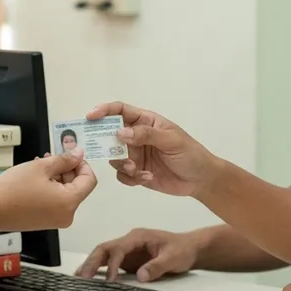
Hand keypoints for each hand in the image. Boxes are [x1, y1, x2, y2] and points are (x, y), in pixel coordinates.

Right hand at [0, 150, 96, 231]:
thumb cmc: (15, 187)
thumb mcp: (41, 167)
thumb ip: (65, 160)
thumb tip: (80, 154)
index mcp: (70, 202)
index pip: (89, 180)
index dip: (82, 164)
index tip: (68, 154)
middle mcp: (68, 215)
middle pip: (77, 187)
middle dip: (67, 169)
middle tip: (50, 156)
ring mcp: (56, 221)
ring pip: (65, 193)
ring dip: (56, 177)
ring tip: (39, 164)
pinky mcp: (45, 222)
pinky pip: (55, 202)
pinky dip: (50, 188)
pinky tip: (35, 177)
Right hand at [74, 228, 199, 281]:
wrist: (190, 248)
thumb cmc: (182, 250)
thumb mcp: (173, 258)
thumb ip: (157, 266)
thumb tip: (140, 276)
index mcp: (138, 237)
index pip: (119, 248)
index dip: (112, 263)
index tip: (110, 280)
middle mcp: (129, 241)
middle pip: (106, 248)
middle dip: (93, 261)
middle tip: (81, 277)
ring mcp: (128, 250)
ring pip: (104, 254)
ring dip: (91, 264)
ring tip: (78, 278)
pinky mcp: (128, 260)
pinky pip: (110, 263)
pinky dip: (99, 269)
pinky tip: (89, 278)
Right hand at [86, 102, 218, 196]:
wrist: (200, 179)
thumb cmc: (190, 154)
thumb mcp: (171, 140)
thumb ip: (146, 134)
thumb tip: (120, 132)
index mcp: (146, 121)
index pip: (120, 111)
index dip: (104, 111)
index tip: (90, 117)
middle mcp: (137, 137)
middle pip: (111, 135)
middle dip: (107, 143)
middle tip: (109, 151)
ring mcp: (136, 155)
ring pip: (114, 157)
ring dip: (122, 163)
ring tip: (137, 169)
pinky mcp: (137, 173)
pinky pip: (123, 175)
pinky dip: (130, 178)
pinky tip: (147, 178)